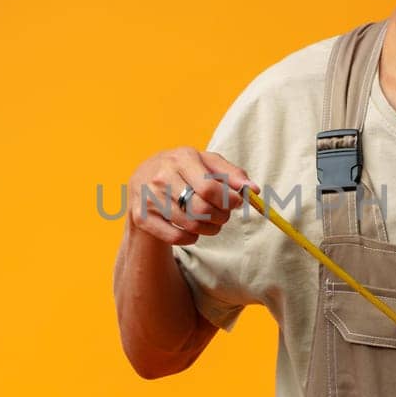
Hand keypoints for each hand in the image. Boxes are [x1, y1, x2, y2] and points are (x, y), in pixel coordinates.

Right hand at [125, 147, 257, 246]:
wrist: (142, 179)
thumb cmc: (183, 170)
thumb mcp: (207, 163)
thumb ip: (232, 174)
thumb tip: (254, 190)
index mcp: (181, 158)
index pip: (209, 188)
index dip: (229, 200)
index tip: (237, 203)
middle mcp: (162, 176)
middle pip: (201, 208)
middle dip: (221, 216)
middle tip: (224, 215)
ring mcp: (149, 198)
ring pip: (191, 225)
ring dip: (210, 228)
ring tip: (212, 222)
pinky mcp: (141, 217)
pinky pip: (176, 238)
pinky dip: (192, 238)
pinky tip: (193, 229)